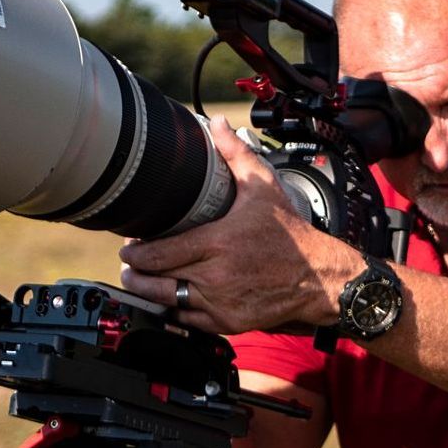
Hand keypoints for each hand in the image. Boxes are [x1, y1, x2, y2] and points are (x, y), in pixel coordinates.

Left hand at [119, 117, 355, 333]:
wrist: (318, 276)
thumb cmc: (291, 236)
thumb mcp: (263, 188)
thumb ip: (235, 154)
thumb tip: (216, 125)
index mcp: (218, 243)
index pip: (159, 252)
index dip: (136, 251)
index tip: (129, 245)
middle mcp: (216, 276)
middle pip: (157, 279)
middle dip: (136, 271)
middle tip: (129, 263)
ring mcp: (220, 303)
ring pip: (168, 302)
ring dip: (148, 292)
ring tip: (138, 281)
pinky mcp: (228, 322)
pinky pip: (188, 322)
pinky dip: (173, 312)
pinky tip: (166, 301)